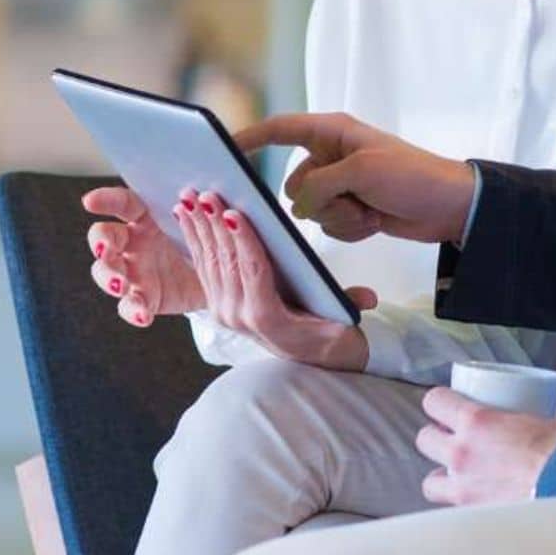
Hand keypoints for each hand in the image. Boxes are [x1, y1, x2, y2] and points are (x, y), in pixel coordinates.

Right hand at [83, 184, 205, 327]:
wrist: (221, 277)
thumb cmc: (209, 241)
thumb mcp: (207, 224)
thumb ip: (202, 211)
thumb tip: (209, 197)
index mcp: (148, 218)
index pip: (124, 204)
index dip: (107, 199)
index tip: (91, 201)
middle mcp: (134, 242)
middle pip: (104, 237)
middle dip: (100, 242)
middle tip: (106, 249)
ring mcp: (133, 271)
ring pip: (106, 272)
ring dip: (109, 278)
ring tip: (120, 285)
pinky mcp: (142, 297)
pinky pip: (129, 305)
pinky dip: (134, 311)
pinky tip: (143, 315)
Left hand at [172, 189, 377, 370]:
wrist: (313, 361)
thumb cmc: (329, 336)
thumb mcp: (343, 324)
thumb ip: (350, 305)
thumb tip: (369, 298)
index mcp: (267, 318)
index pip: (254, 272)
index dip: (244, 242)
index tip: (235, 214)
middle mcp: (239, 316)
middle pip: (226, 262)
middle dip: (214, 225)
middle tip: (204, 194)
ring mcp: (224, 311)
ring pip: (209, 261)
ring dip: (198, 227)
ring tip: (188, 197)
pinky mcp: (217, 304)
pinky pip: (203, 267)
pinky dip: (194, 239)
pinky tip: (185, 217)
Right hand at [239, 112, 474, 245]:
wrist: (450, 207)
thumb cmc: (413, 176)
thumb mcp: (361, 171)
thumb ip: (318, 185)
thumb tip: (298, 206)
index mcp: (333, 132)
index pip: (281, 129)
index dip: (250, 138)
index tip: (221, 149)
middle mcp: (332, 156)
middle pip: (292, 185)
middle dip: (319, 200)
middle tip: (353, 197)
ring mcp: (341, 185)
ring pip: (310, 211)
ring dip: (339, 217)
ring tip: (370, 208)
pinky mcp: (351, 208)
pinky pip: (329, 226)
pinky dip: (350, 227)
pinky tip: (375, 220)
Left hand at [415, 388, 555, 505]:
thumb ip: (549, 420)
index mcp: (478, 422)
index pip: (435, 402)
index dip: (439, 402)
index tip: (447, 405)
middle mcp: (462, 453)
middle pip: (424, 440)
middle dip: (436, 439)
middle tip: (453, 440)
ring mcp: (464, 488)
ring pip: (429, 484)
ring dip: (441, 479)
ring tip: (458, 479)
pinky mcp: (474, 516)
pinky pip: (454, 512)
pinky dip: (461, 509)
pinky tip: (476, 507)